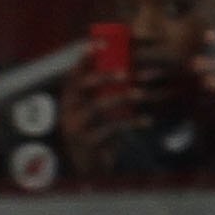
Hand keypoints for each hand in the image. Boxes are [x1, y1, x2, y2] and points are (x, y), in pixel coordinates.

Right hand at [58, 56, 141, 173]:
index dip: (84, 59)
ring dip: (122, 98)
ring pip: (97, 106)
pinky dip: (131, 123)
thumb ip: (103, 94)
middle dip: (103, 76)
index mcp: (69, 100)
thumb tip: (127, 67)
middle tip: (125, 72)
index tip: (98, 44)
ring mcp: (76, 127)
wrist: (89, 171)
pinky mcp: (89, 143)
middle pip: (82, 87)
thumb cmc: (97, 135)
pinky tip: (147, 120)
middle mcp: (68, 111)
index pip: (72, 74)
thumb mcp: (96, 113)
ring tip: (141, 94)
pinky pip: (111, 129)